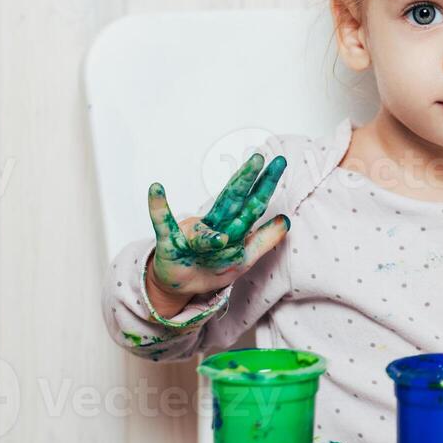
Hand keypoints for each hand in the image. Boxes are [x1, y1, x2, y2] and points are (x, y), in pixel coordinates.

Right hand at [144, 153, 289, 314]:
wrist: (180, 284)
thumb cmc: (213, 266)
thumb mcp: (243, 257)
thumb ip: (264, 239)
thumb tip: (286, 220)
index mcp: (232, 228)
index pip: (252, 204)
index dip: (266, 185)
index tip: (279, 162)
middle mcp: (213, 226)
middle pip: (232, 202)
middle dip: (246, 182)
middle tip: (258, 158)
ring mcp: (192, 236)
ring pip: (204, 229)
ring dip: (211, 231)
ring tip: (223, 235)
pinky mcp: (171, 246)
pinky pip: (164, 226)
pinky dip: (158, 209)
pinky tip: (157, 189)